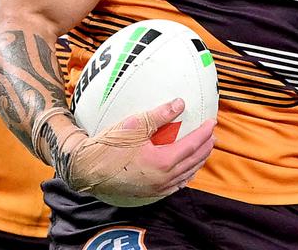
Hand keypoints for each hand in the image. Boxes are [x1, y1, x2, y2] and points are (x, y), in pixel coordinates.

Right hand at [63, 98, 215, 203]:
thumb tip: (180, 103)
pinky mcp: (147, 194)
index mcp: (162, 162)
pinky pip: (174, 185)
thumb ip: (160, 114)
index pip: (192, 146)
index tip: (212, 122)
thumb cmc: (107, 147)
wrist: (85, 170)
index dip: (204, 133)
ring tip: (203, 151)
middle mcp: (162, 179)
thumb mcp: (134, 125)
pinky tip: (184, 170)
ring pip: (185, 175)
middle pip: (192, 162)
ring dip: (197, 162)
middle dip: (205, 148)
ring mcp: (156, 190)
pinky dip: (184, 175)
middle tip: (212, 136)